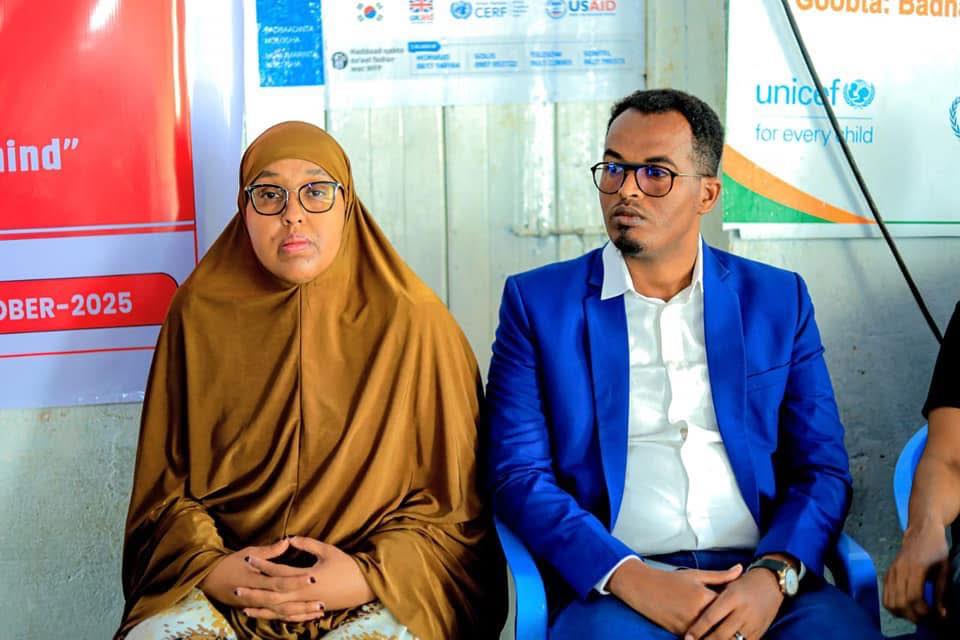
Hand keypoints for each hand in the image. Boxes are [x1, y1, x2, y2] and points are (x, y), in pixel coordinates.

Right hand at [199, 539, 325, 622]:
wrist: (210, 580)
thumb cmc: (230, 563)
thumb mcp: (248, 553)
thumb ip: (269, 551)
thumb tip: (287, 541)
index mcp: (255, 580)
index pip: (279, 582)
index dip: (296, 581)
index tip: (313, 577)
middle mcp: (257, 596)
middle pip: (284, 601)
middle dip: (304, 602)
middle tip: (323, 600)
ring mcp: (256, 606)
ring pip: (282, 613)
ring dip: (301, 613)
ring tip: (319, 611)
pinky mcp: (257, 610)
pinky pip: (277, 617)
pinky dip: (292, 618)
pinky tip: (306, 617)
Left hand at [240, 536, 375, 617]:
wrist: (363, 586)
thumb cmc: (347, 566)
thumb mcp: (328, 551)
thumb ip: (308, 545)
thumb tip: (290, 539)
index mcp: (307, 578)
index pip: (278, 572)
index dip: (262, 565)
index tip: (248, 558)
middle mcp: (304, 595)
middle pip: (273, 595)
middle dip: (254, 592)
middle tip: (236, 588)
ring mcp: (307, 605)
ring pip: (278, 610)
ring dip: (260, 608)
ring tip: (243, 605)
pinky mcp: (310, 611)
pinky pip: (289, 617)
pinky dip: (275, 616)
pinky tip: (264, 615)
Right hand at [607, 559, 742, 634]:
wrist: (643, 588)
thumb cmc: (670, 579)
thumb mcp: (696, 575)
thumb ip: (720, 576)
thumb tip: (740, 569)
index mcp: (704, 596)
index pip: (729, 608)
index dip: (739, 610)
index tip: (749, 611)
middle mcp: (698, 613)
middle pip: (723, 625)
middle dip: (734, 627)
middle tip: (745, 626)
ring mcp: (688, 625)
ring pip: (711, 635)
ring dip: (720, 634)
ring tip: (731, 633)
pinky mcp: (680, 632)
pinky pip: (698, 638)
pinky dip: (705, 637)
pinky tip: (712, 634)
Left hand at [683, 566, 783, 639]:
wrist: (771, 583)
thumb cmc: (743, 584)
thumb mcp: (728, 583)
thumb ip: (711, 594)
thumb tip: (691, 601)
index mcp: (732, 597)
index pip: (711, 617)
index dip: (698, 630)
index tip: (688, 637)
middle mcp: (743, 612)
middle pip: (721, 634)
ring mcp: (752, 624)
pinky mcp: (759, 633)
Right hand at [884, 518, 949, 621]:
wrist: (921, 531)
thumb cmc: (936, 550)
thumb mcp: (944, 570)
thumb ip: (942, 593)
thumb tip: (942, 615)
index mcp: (915, 568)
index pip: (913, 597)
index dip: (922, 611)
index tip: (932, 616)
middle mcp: (899, 570)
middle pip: (899, 602)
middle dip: (912, 616)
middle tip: (924, 619)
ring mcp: (891, 571)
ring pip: (889, 600)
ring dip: (901, 613)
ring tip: (914, 615)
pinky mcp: (887, 573)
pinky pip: (885, 595)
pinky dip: (893, 606)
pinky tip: (904, 608)